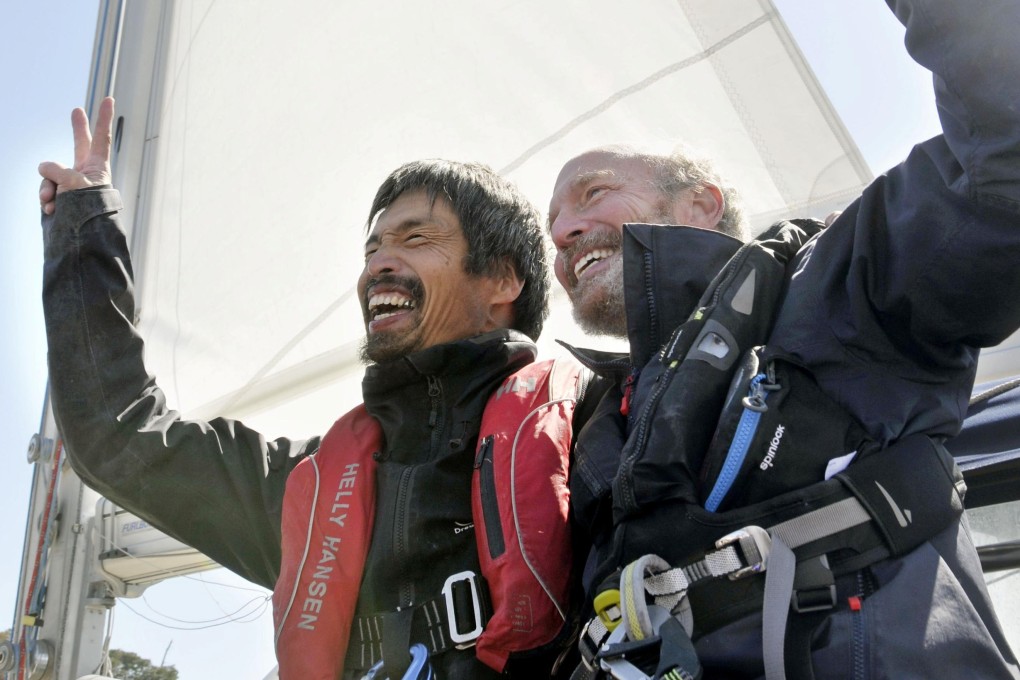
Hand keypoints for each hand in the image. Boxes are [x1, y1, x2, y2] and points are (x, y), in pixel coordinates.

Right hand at [38, 96, 114, 214]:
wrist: (81, 237)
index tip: (110, 99)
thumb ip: (57, 169)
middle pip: (80, 145)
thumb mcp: (73, 184)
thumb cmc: (85, 210)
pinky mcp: (60, 195)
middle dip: (77, 129)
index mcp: (98, 168)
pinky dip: (46, 199)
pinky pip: (46, 189)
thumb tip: (45, 168)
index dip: (103, 118)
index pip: (101, 137)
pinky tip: (51, 209)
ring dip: (48, 188)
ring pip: (50, 174)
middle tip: (77, 111)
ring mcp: (72, 183)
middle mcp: (85, 173)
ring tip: (54, 202)